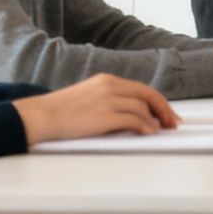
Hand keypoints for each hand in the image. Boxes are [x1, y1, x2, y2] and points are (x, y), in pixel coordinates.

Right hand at [12, 74, 178, 145]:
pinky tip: (149, 133)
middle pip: (148, 94)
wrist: (40, 116)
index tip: (165, 112)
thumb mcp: (89, 98)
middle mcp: (110, 86)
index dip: (157, 101)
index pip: (140, 88)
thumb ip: (110, 101)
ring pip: (143, 107)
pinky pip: (134, 120)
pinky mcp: (105, 115)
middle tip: (172, 122)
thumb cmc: (59, 112)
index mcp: (106, 80)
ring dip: (155, 120)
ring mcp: (108, 100)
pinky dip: (146, 127)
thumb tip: (131, 116)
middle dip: (163, 109)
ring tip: (161, 130)